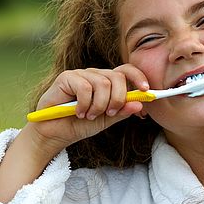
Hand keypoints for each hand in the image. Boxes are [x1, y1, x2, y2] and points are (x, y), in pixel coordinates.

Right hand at [28, 64, 149, 153]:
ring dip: (99, 105)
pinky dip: (85, 104)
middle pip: (117, 77)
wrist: (56, 133)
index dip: (138, 78)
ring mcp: (81, 74)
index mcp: (108, 82)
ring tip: (90, 116)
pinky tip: (79, 112)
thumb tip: (140, 104)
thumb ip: (122, 111)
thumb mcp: (106, 120)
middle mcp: (96, 75)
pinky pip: (85, 87)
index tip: (147, 91)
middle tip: (108, 113)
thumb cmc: (81, 125)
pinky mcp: (67, 77)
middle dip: (118, 99)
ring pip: (103, 83)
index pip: (127, 71)